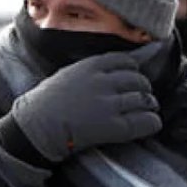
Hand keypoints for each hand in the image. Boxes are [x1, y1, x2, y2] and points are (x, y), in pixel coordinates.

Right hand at [0, 52, 161, 164]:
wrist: (35, 128)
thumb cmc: (49, 102)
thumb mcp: (70, 73)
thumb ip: (97, 68)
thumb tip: (131, 58)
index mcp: (90, 66)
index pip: (127, 60)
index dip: (134, 70)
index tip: (130, 79)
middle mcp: (102, 83)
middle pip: (139, 80)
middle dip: (143, 89)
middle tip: (138, 98)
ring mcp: (108, 105)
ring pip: (145, 100)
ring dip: (148, 106)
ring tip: (143, 112)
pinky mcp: (113, 127)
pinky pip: (146, 121)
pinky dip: (152, 122)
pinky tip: (148, 124)